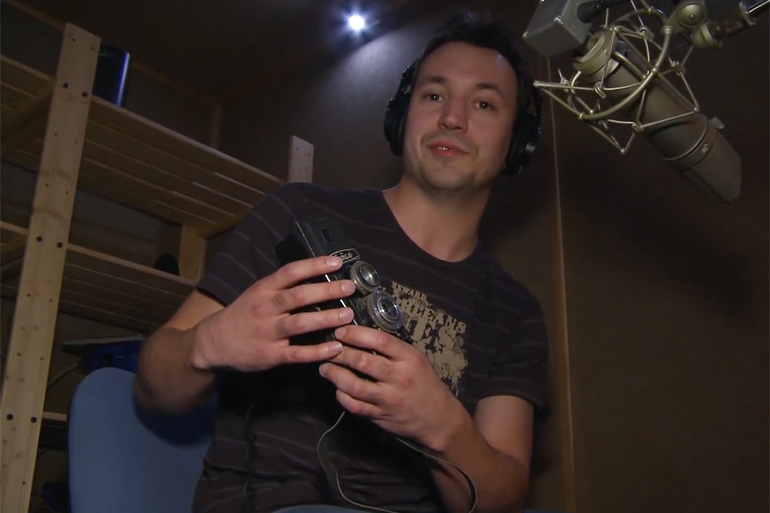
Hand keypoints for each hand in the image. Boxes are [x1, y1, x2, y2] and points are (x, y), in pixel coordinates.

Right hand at [191, 256, 355, 371]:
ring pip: (300, 323)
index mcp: (263, 289)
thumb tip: (317, 275)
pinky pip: (297, 353)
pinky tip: (335, 347)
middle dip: (326, 290)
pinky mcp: (270, 355)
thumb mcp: (257, 293)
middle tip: (349, 288)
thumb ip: (282, 287)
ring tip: (347, 316)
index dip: (314, 265)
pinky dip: (317, 351)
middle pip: (299, 296)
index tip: (337, 262)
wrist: (212, 343)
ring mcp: (268, 332)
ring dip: (326, 318)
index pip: (290, 272)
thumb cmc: (242, 314)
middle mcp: (265, 308)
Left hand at [319, 325, 460, 451]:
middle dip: (340, 353)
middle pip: (363, 362)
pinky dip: (342, 396)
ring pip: (354, 386)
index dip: (356, 334)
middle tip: (329, 349)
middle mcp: (398, 377)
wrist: (438, 418)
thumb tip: (360, 336)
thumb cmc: (425, 383)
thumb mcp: (415, 359)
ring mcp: (388, 398)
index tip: (341, 331)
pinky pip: (355, 406)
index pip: (379, 340)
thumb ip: (392, 349)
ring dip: (335, 375)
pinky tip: (337, 388)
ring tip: (325, 368)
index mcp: (409, 358)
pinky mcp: (380, 416)